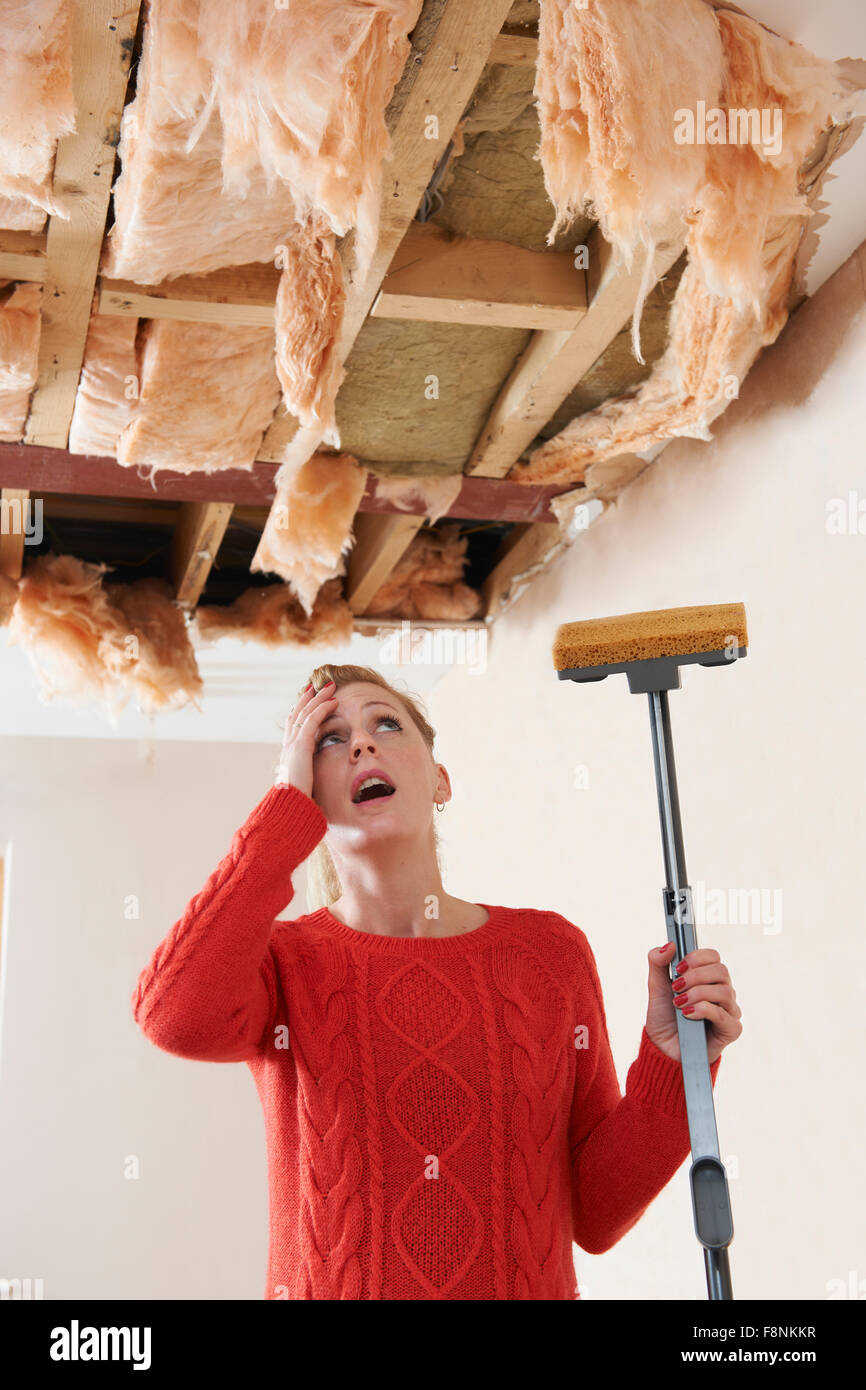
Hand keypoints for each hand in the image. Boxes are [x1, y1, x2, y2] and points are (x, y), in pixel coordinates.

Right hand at [274, 680, 336, 795]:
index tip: (311, 699)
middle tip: (319, 685)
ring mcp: (292, 744)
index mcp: (289, 753)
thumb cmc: (299, 801)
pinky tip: (333, 702)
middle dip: (309, 698)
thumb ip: (311, 778)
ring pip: (305, 712)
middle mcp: (288, 745)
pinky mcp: (300, 746)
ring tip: (330, 687)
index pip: (295, 724)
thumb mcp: (306, 785)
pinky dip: (322, 709)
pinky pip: (312, 721)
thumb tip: (318, 784)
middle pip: (298, 713)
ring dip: (319, 698)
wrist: (289, 807)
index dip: (303, 710)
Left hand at [645, 943, 741, 1065]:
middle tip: (676, 987)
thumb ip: (658, 963)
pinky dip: (703, 1010)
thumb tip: (670, 944)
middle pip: (721, 971)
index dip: (697, 957)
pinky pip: (723, 1014)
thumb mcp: (656, 987)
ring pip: (724, 991)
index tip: (678, 967)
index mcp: (708, 979)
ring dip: (697, 994)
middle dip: (695, 976)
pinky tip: (688, 1014)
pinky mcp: (731, 1030)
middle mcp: (722, 992)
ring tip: (679, 1003)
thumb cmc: (664, 1018)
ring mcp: (729, 1011)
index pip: (714, 957)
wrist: (663, 1048)